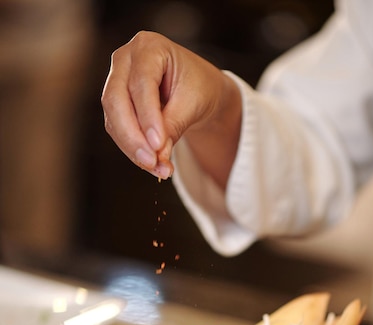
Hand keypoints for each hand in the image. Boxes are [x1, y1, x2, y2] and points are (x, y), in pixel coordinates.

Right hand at [101, 31, 241, 186]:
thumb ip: (174, 125)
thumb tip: (157, 156)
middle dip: (133, 136)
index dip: (147, 116)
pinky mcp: (115, 105)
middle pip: (117, 100)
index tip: (157, 145)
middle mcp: (125, 60)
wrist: (197, 90)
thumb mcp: (193, 103)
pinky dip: (133, 150)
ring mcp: (115, 81)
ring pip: (114, 118)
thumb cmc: (198, 88)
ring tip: (157, 169)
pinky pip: (117, 130)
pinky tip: (152, 164)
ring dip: (133, 148)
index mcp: (149, 47)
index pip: (141, 83)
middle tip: (151, 163)